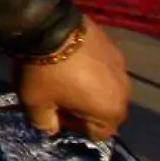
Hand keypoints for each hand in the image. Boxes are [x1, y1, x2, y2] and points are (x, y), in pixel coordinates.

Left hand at [16, 18, 129, 139]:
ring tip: (64, 77)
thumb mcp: (35, 104)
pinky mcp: (114, 47)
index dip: (73, 127)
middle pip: (104, 111)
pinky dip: (91, 70)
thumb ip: (45, 124)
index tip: (55, 111)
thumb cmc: (45, 72)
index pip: (96, 133)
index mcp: (110, 111)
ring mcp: (122, 67)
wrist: (48, 27)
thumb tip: (51, 128)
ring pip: (106, 89)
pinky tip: (70, 61)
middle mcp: (124, 92)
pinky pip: (104, 68)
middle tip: (58, 95)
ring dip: (89, 88)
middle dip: (83, 108)